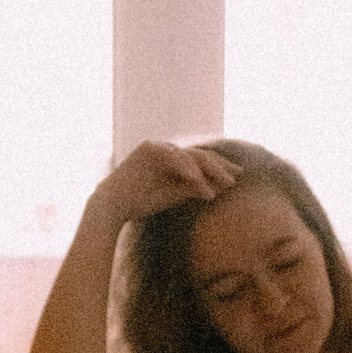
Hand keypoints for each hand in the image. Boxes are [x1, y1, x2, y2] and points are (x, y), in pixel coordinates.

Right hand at [93, 142, 237, 229]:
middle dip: (220, 167)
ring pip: (189, 155)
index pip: (202, 161)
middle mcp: (168, 150)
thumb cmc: (142, 202)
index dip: (221, 168)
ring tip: (224, 184)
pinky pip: (173, 156)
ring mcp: (157, 147)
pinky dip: (187, 169)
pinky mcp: (147, 149)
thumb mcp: (175, 196)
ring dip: (208, 170)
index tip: (238, 177)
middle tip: (237, 179)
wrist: (113, 205)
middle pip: (199, 155)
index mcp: (174, 160)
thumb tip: (221, 187)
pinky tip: (199, 181)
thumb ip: (195, 189)